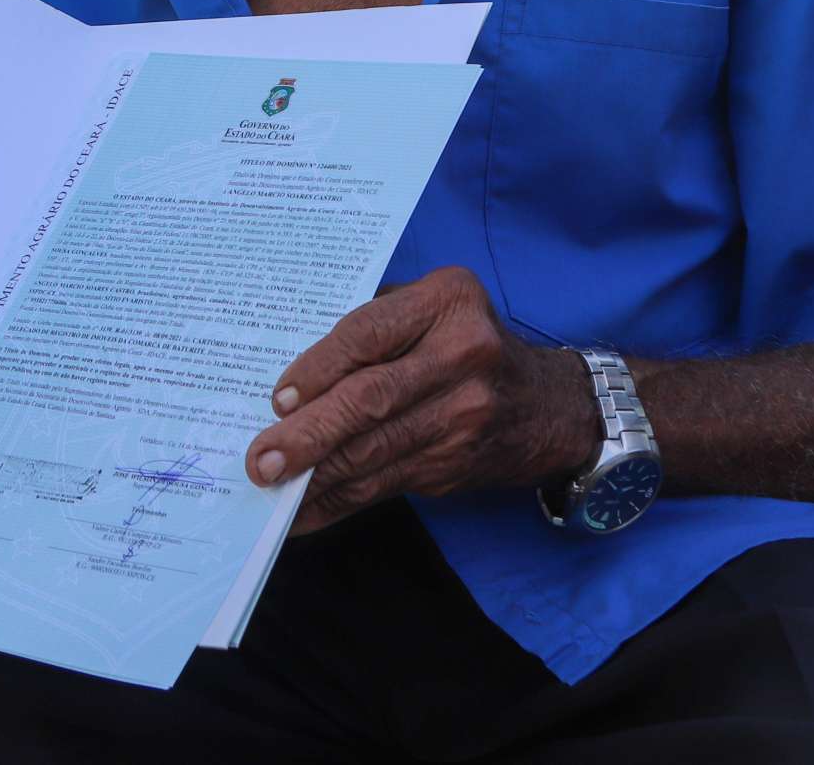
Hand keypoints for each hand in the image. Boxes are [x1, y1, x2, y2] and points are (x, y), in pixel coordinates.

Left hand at [245, 266, 586, 533]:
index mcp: (448, 302)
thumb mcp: (436, 307)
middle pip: (371, 399)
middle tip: (262, 460)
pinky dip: (339, 500)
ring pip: (374, 450)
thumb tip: (295, 375)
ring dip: (316, 476)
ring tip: (272, 488)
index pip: (369, 334)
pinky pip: (384, 484)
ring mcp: (464, 415)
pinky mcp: (455, 463)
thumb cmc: (470, 343)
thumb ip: (376, 322)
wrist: (551, 406)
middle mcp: (462, 355)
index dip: (318, 369)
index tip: (278, 401)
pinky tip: (304, 510)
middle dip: (310, 434)